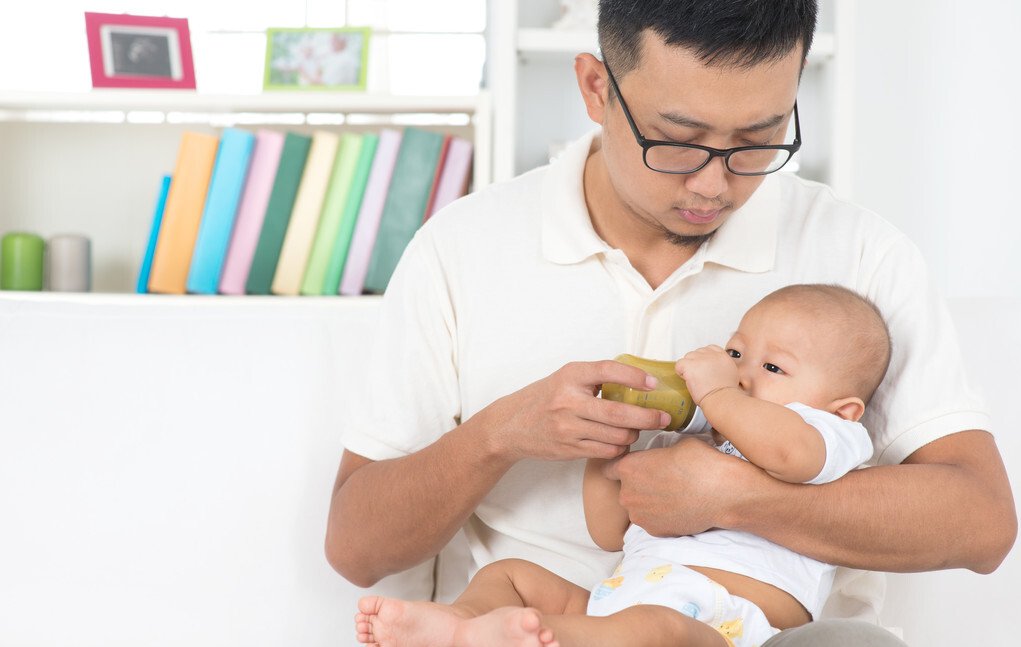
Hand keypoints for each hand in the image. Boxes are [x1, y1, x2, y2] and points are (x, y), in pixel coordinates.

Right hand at [483, 360, 671, 461]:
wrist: (510, 426)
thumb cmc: (543, 399)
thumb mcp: (565, 378)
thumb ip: (595, 378)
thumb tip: (638, 379)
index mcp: (570, 376)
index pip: (608, 371)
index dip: (635, 377)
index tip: (653, 383)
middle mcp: (568, 401)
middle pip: (619, 413)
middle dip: (648, 417)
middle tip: (663, 417)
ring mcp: (568, 427)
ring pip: (617, 435)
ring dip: (634, 434)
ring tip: (636, 429)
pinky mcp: (569, 448)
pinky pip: (607, 450)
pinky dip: (620, 447)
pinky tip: (619, 441)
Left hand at [602, 437, 759, 536]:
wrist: (723, 493)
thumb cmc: (701, 463)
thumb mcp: (676, 445)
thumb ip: (658, 452)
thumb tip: (661, 455)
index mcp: (628, 467)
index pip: (608, 468)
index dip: (619, 466)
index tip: (631, 466)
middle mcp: (627, 493)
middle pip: (624, 489)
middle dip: (637, 485)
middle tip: (660, 480)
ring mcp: (640, 515)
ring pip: (638, 507)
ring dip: (648, 502)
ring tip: (672, 495)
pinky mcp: (654, 531)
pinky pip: (651, 521)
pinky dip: (660, 516)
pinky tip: (678, 508)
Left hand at [674, 345, 738, 403]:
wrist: (721, 399)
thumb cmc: (725, 393)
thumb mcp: (731, 374)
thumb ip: (722, 366)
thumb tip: (714, 367)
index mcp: (722, 356)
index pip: (710, 348)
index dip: (704, 358)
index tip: (703, 367)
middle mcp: (711, 355)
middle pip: (697, 353)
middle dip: (695, 364)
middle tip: (699, 377)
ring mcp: (700, 359)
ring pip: (687, 357)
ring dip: (688, 367)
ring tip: (694, 380)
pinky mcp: (690, 365)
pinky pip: (679, 364)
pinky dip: (680, 372)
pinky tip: (687, 379)